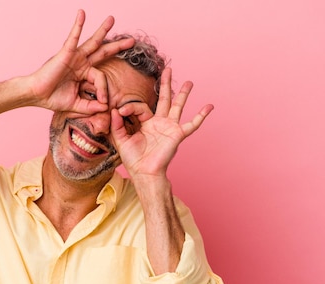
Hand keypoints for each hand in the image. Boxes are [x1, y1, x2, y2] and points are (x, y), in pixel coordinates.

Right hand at [28, 10, 134, 113]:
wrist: (36, 95)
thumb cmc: (53, 99)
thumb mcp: (77, 105)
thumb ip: (91, 107)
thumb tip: (106, 108)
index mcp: (84, 74)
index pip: (101, 78)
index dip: (104, 90)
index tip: (103, 102)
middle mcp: (81, 63)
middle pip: (103, 52)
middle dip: (118, 47)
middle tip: (132, 41)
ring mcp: (74, 57)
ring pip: (93, 42)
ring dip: (103, 30)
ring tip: (112, 19)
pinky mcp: (66, 53)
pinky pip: (73, 37)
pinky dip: (78, 25)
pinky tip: (82, 13)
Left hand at [110, 67, 213, 181]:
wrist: (144, 173)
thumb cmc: (133, 160)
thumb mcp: (121, 140)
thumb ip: (117, 125)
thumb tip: (115, 110)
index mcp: (146, 123)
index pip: (140, 106)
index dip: (129, 107)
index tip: (120, 111)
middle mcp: (159, 123)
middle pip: (164, 99)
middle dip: (166, 84)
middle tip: (168, 69)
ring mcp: (170, 127)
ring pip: (178, 106)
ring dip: (183, 94)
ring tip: (189, 82)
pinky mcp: (177, 134)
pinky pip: (192, 124)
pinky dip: (201, 116)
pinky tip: (209, 106)